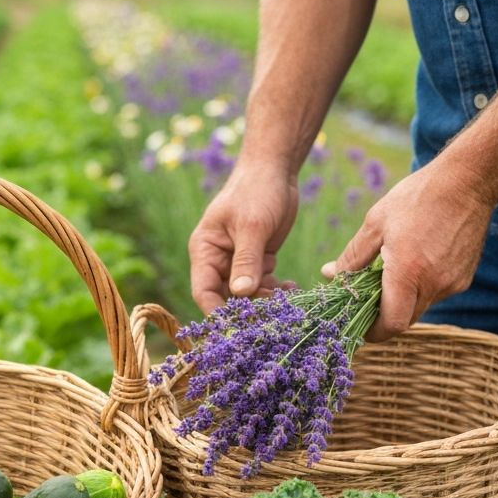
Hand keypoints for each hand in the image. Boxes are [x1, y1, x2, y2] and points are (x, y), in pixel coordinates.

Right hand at [189, 160, 298, 313]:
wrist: (275, 170)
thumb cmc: (257, 191)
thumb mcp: (252, 226)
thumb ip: (246, 260)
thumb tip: (240, 294)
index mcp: (205, 250)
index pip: (204, 291)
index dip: (217, 311)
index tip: (238, 327)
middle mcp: (218, 259)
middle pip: (227, 297)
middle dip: (249, 306)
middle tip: (275, 313)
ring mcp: (238, 261)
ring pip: (248, 294)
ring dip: (267, 299)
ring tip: (289, 296)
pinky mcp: (257, 260)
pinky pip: (263, 284)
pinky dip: (277, 289)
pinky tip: (293, 288)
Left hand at [321, 159, 493, 340]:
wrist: (468, 182)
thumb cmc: (417, 198)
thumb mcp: (376, 223)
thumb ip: (353, 256)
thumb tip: (330, 274)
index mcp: (408, 273)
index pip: (391, 325)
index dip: (372, 332)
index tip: (358, 326)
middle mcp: (434, 284)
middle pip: (404, 320)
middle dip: (383, 317)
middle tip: (365, 301)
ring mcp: (452, 283)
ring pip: (420, 307)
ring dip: (401, 301)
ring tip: (388, 274)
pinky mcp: (463, 278)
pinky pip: (435, 294)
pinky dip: (419, 288)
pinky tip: (412, 264)